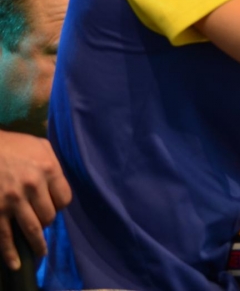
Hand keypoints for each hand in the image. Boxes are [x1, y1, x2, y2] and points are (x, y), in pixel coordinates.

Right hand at [0, 131, 71, 269]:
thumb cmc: (12, 145)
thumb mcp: (39, 145)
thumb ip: (53, 163)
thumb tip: (59, 182)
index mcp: (48, 170)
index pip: (64, 199)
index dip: (59, 205)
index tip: (53, 205)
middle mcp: (33, 186)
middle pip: (49, 216)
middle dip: (47, 220)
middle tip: (42, 221)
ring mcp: (13, 201)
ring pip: (32, 229)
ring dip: (37, 244)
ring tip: (40, 251)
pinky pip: (5, 237)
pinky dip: (10, 253)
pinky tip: (15, 263)